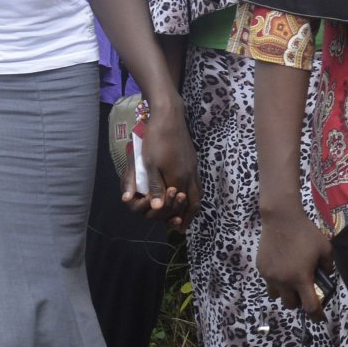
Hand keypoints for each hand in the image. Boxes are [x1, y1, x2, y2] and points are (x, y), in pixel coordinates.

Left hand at [122, 101, 198, 227]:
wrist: (169, 117)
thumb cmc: (156, 140)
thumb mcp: (150, 164)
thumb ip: (155, 187)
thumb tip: (158, 209)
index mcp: (178, 179)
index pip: (178, 205)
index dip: (175, 217)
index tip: (174, 228)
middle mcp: (190, 176)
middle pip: (194, 202)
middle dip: (188, 216)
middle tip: (182, 227)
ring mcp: (193, 168)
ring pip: (198, 192)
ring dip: (192, 206)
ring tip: (186, 214)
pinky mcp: (193, 160)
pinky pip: (197, 183)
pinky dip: (193, 193)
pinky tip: (186, 192)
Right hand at [255, 205, 332, 316]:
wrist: (281, 218)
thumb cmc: (306, 233)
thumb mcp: (325, 249)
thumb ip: (328, 267)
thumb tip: (326, 277)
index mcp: (301, 278)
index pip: (310, 307)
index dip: (317, 316)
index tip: (320, 318)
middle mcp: (283, 281)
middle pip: (291, 305)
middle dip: (299, 302)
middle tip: (305, 291)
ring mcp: (270, 276)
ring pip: (277, 297)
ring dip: (285, 294)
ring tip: (291, 281)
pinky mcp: (261, 269)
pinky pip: (269, 283)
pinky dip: (276, 281)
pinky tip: (282, 268)